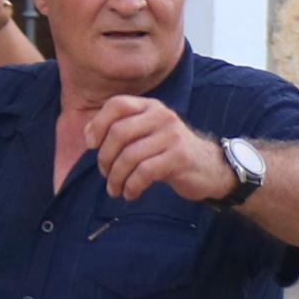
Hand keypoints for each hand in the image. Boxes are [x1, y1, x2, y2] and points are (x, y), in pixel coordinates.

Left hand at [87, 96, 233, 206]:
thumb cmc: (170, 153)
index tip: (91, 145)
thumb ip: (122, 130)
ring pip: (130, 156)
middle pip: (119, 132)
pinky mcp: (179, 158)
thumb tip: (89, 134)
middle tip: (105, 174)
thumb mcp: (147, 134)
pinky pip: (144, 172)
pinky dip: (131, 186)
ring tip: (115, 189)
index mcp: (151, 107)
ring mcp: (172, 136)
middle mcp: (162, 116)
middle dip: (105, 158)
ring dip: (116, 177)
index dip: (98, 124)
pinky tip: (130, 194)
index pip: (117, 104)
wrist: (209, 168)